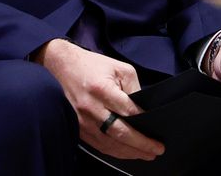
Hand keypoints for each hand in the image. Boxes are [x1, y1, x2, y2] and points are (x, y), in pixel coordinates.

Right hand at [34, 38, 163, 160]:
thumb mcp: (119, 68)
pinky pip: (99, 145)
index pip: (128, 111)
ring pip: (110, 143)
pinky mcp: (78, 127)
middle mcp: (91, 107)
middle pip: (120, 132)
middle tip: (157, 150)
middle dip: (141, 144)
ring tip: (146, 155)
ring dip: (130, 152)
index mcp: (102, 89)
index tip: (156, 130)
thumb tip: (143, 109)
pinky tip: (126, 152)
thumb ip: (133, 88)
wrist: (63, 66)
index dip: (144, 122)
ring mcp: (83, 120)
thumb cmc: (92, 65)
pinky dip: (115, 151)